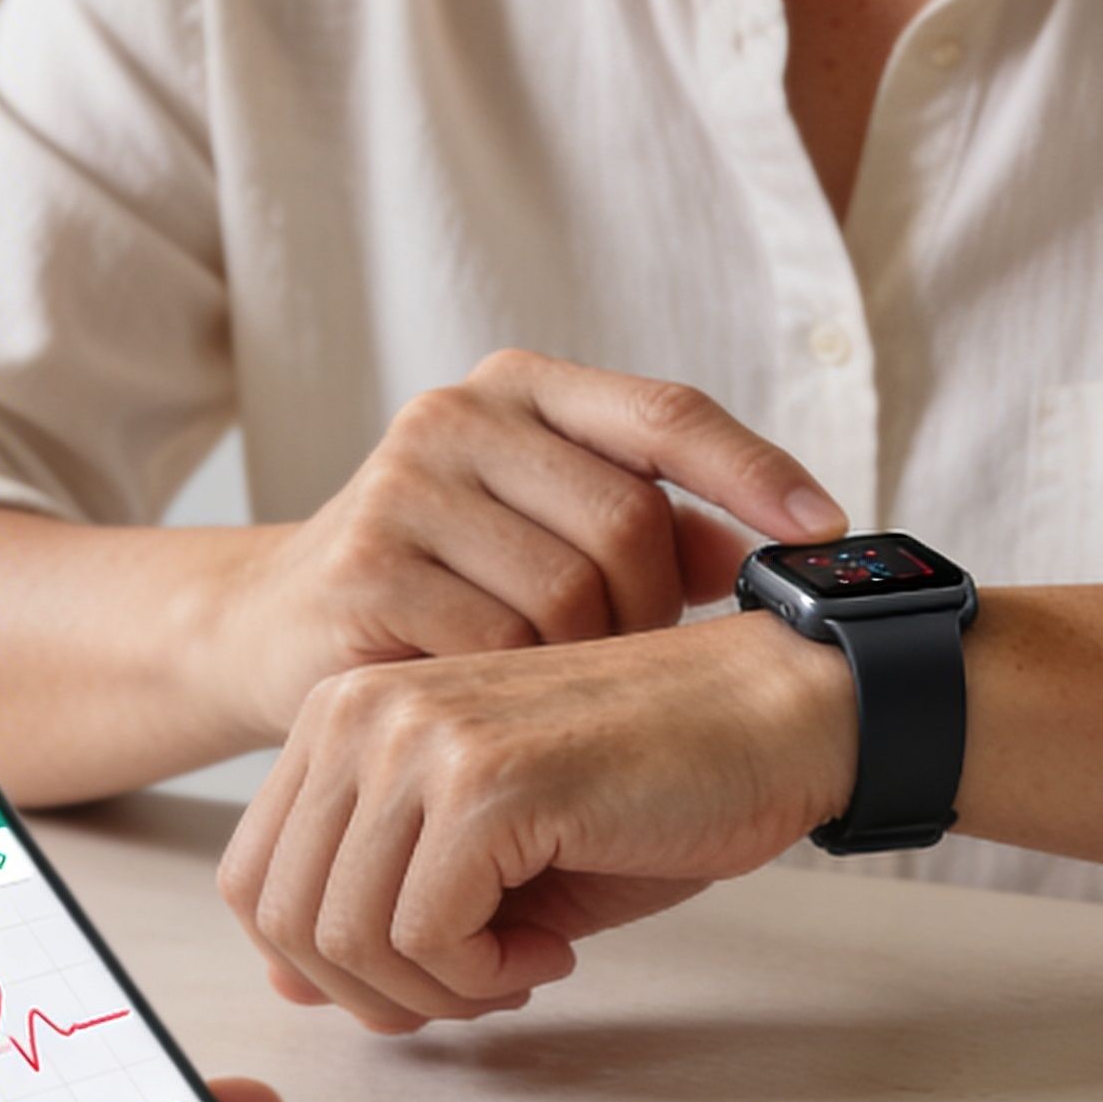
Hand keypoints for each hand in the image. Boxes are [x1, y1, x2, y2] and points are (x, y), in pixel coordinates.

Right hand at [197, 351, 846, 738]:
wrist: (274, 630)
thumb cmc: (444, 590)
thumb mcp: (547, 538)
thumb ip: (651, 527)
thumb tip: (771, 538)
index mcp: (519, 390)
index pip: (666, 413)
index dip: (756, 471)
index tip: (827, 528)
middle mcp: (457, 416)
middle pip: (628, 518)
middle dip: (654, 609)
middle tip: (640, 664)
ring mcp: (403, 487)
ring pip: (571, 592)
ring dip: (590, 662)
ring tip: (565, 691)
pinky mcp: (365, 569)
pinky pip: (500, 647)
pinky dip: (525, 694)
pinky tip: (508, 711)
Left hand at [218, 613, 856, 1031]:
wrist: (776, 718)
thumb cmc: (648, 785)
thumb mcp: (485, 859)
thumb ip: (380, 906)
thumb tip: (288, 983)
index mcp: (344, 715)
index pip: (253, 882)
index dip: (329, 968)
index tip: (432, 971)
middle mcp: (361, 711)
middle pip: (282, 919)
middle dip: (378, 993)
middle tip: (479, 987)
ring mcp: (418, 738)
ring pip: (346, 937)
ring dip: (439, 992)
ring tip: (523, 965)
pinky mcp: (486, 782)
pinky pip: (427, 937)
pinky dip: (486, 977)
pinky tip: (553, 949)